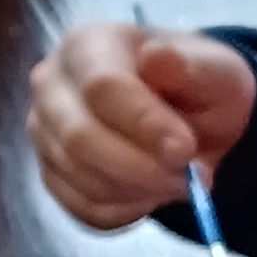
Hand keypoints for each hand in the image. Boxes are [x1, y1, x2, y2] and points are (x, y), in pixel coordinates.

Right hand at [31, 17, 256, 228]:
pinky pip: (80, 207)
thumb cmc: (197, 85)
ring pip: (80, 177)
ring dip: (138, 191)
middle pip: (79, 138)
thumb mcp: (213, 70)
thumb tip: (156, 57)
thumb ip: (190, 67)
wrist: (187, 116)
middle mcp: (51, 85)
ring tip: (179, 182)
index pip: (100, 86)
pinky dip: (124, 211)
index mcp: (87, 45)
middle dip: (140, 168)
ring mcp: (44, 132)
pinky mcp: (49, 173)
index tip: (185, 150)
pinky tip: (152, 193)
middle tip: (189, 178)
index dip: (142, 123)